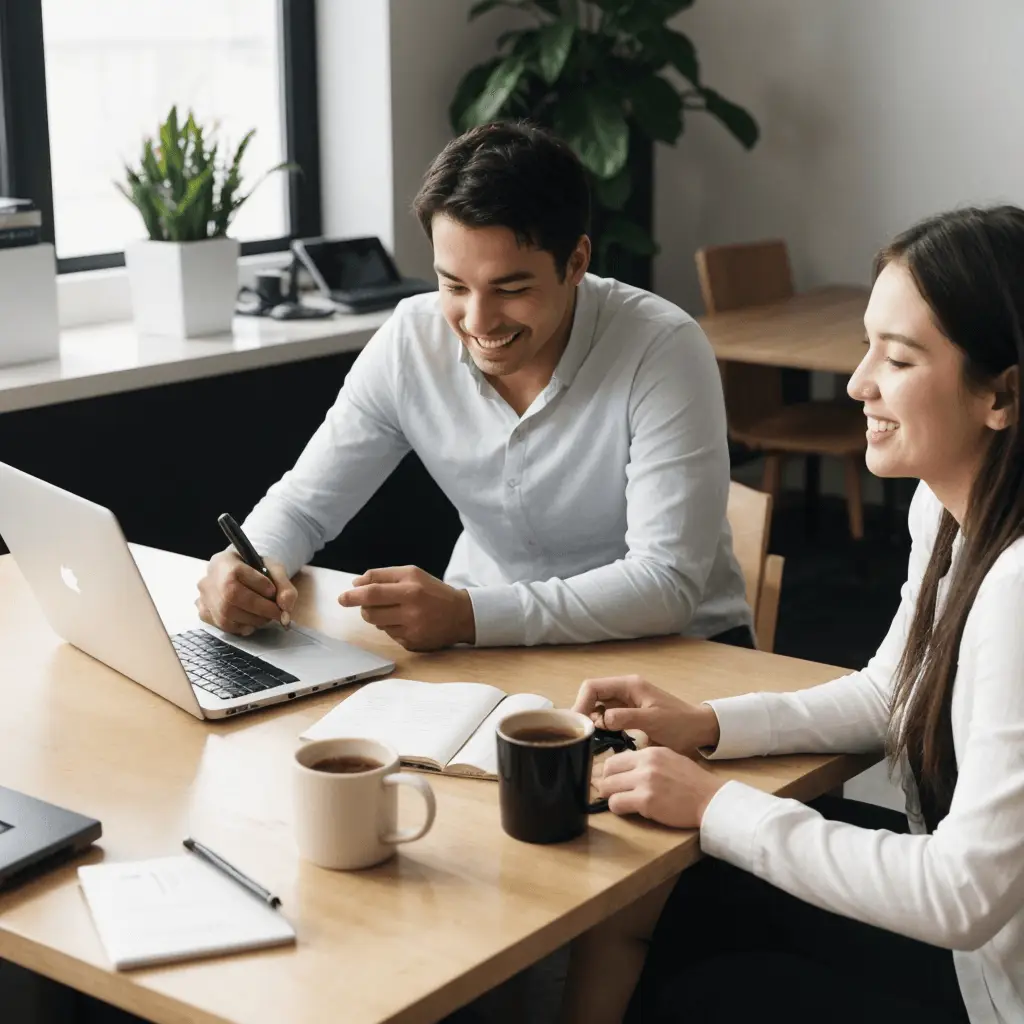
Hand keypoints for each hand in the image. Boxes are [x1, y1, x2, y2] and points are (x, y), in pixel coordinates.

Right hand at [196, 549, 296, 635]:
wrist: (241, 574)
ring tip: (265, 617)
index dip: (259, 585)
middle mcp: (209, 578)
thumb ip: (284, 587)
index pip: (237, 572)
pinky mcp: (204, 612)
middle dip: (260, 609)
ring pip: (225, 615)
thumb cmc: (257, 571)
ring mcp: (204, 597)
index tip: (273, 592)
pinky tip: (251, 622)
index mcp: (224, 561)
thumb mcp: (274, 570)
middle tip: (276, 613)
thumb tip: (286, 610)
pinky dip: (240, 627)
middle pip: (231, 597)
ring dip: (252, 620)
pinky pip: (221, 625)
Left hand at [337, 565, 474, 650]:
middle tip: (368, 603)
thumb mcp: (412, 574)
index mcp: (411, 589)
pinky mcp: (412, 644)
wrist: (461, 615)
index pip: (373, 593)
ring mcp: (412, 630)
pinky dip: (391, 627)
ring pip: (378, 625)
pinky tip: (406, 622)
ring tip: (394, 610)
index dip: (354, 596)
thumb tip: (356, 583)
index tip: (342, 598)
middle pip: (370, 612)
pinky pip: (389, 636)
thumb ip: (383, 576)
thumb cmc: (433, 591)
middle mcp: (412, 611)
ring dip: (378, 617)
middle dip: (364, 607)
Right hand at [573, 675, 719, 753]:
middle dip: (583, 711)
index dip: (581, 702)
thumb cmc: (680, 724)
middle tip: (581, 734)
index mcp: (629, 685)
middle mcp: (624, 689)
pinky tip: (601, 738)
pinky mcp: (628, 713)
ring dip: (591, 719)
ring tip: (590, 737)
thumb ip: (626, 718)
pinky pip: (607, 716)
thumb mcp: (653, 721)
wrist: (699, 730)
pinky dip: (600, 725)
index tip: (578, 724)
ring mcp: (626, 701)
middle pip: (592, 695)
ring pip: (597, 705)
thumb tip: (600, 720)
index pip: (593, 686)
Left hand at [596, 747, 725, 827]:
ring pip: (607, 788)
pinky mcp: (646, 801)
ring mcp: (644, 782)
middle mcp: (645, 764)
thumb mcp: (669, 760)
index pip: (614, 759)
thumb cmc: (692, 782)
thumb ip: (647, 762)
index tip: (614, 782)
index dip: (610, 773)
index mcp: (650, 752)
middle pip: (607, 773)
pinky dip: (619, 809)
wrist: (711, 798)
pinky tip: (629, 810)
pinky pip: (617, 804)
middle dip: (607, 786)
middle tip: (615, 794)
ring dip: (612, 798)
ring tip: (623, 803)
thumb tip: (625, 769)